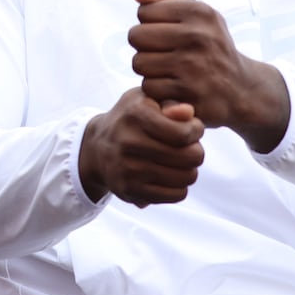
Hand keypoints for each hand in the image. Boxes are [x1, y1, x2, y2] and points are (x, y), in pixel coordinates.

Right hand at [78, 88, 203, 206]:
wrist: (97, 147)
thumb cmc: (131, 118)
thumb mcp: (147, 99)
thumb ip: (171, 103)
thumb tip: (189, 113)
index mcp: (136, 114)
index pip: (184, 132)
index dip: (196, 130)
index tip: (193, 128)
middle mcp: (130, 142)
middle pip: (189, 157)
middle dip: (196, 151)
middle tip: (190, 147)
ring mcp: (129, 169)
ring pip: (186, 177)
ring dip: (190, 169)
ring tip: (181, 161)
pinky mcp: (131, 190)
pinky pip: (176, 195)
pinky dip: (180, 186)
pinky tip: (172, 175)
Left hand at [130, 0, 290, 152]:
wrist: (240, 88)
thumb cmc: (211, 44)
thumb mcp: (198, 12)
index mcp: (199, 11)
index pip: (144, 12)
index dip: (149, 23)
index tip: (166, 32)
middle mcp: (198, 36)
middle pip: (136, 36)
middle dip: (144, 46)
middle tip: (162, 52)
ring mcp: (193, 66)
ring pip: (139, 63)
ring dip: (148, 69)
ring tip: (167, 68)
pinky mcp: (188, 94)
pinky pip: (149, 87)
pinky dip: (157, 89)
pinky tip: (172, 85)